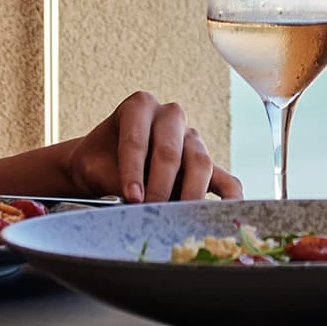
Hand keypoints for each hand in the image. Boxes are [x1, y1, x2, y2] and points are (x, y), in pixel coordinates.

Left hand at [59, 92, 237, 203]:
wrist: (102, 166)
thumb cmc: (99, 163)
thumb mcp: (96, 167)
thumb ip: (117, 181)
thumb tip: (137, 204)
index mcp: (139, 107)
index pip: (137, 139)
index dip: (134, 170)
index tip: (131, 198)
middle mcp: (169, 117)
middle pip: (171, 150)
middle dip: (160, 185)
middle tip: (151, 211)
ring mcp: (191, 139)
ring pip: (200, 161)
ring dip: (189, 193)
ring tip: (177, 218)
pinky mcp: (205, 165)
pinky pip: (225, 179)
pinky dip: (230, 197)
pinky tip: (230, 213)